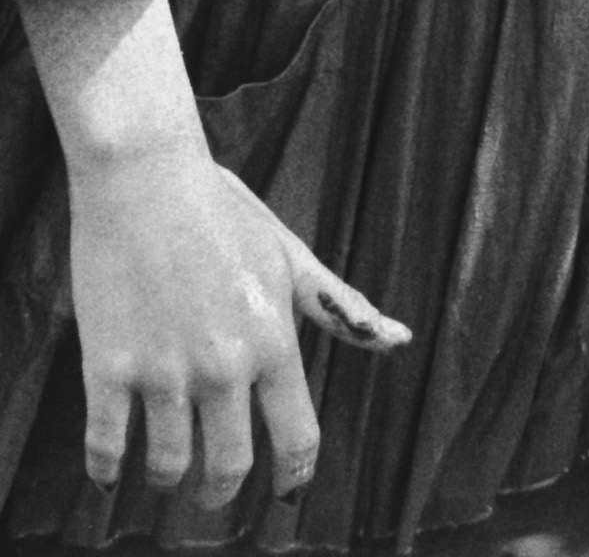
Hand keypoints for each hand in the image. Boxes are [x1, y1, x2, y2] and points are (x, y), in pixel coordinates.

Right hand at [68, 141, 409, 503]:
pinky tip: (111, 471)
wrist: (146, 175)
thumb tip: (399, 339)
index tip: (285, 492)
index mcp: (273, 340)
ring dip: (166, 480)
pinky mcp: (107, 367)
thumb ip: (340, 308)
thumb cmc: (223, 212)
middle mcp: (224, 365)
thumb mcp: (289, 257)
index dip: (293, 475)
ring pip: (168, 465)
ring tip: (165, 474)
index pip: (296, 436)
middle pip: (229, 466)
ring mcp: (164, 370)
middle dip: (221, 493)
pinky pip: (105, 447)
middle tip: (212, 496)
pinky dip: (107, 470)